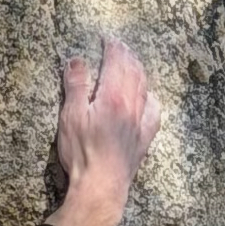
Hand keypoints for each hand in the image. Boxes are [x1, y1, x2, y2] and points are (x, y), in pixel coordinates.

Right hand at [45, 34, 160, 225]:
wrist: (102, 187)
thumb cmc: (82, 153)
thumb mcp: (70, 115)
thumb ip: (75, 85)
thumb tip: (76, 59)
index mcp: (114, 96)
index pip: (116, 62)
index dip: (112, 47)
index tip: (106, 38)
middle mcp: (133, 105)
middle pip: (134, 71)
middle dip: (127, 54)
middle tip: (119, 45)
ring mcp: (141, 122)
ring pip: (145, 88)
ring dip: (139, 71)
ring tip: (132, 62)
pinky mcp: (144, 138)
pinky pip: (154, 111)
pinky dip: (150, 97)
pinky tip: (147, 97)